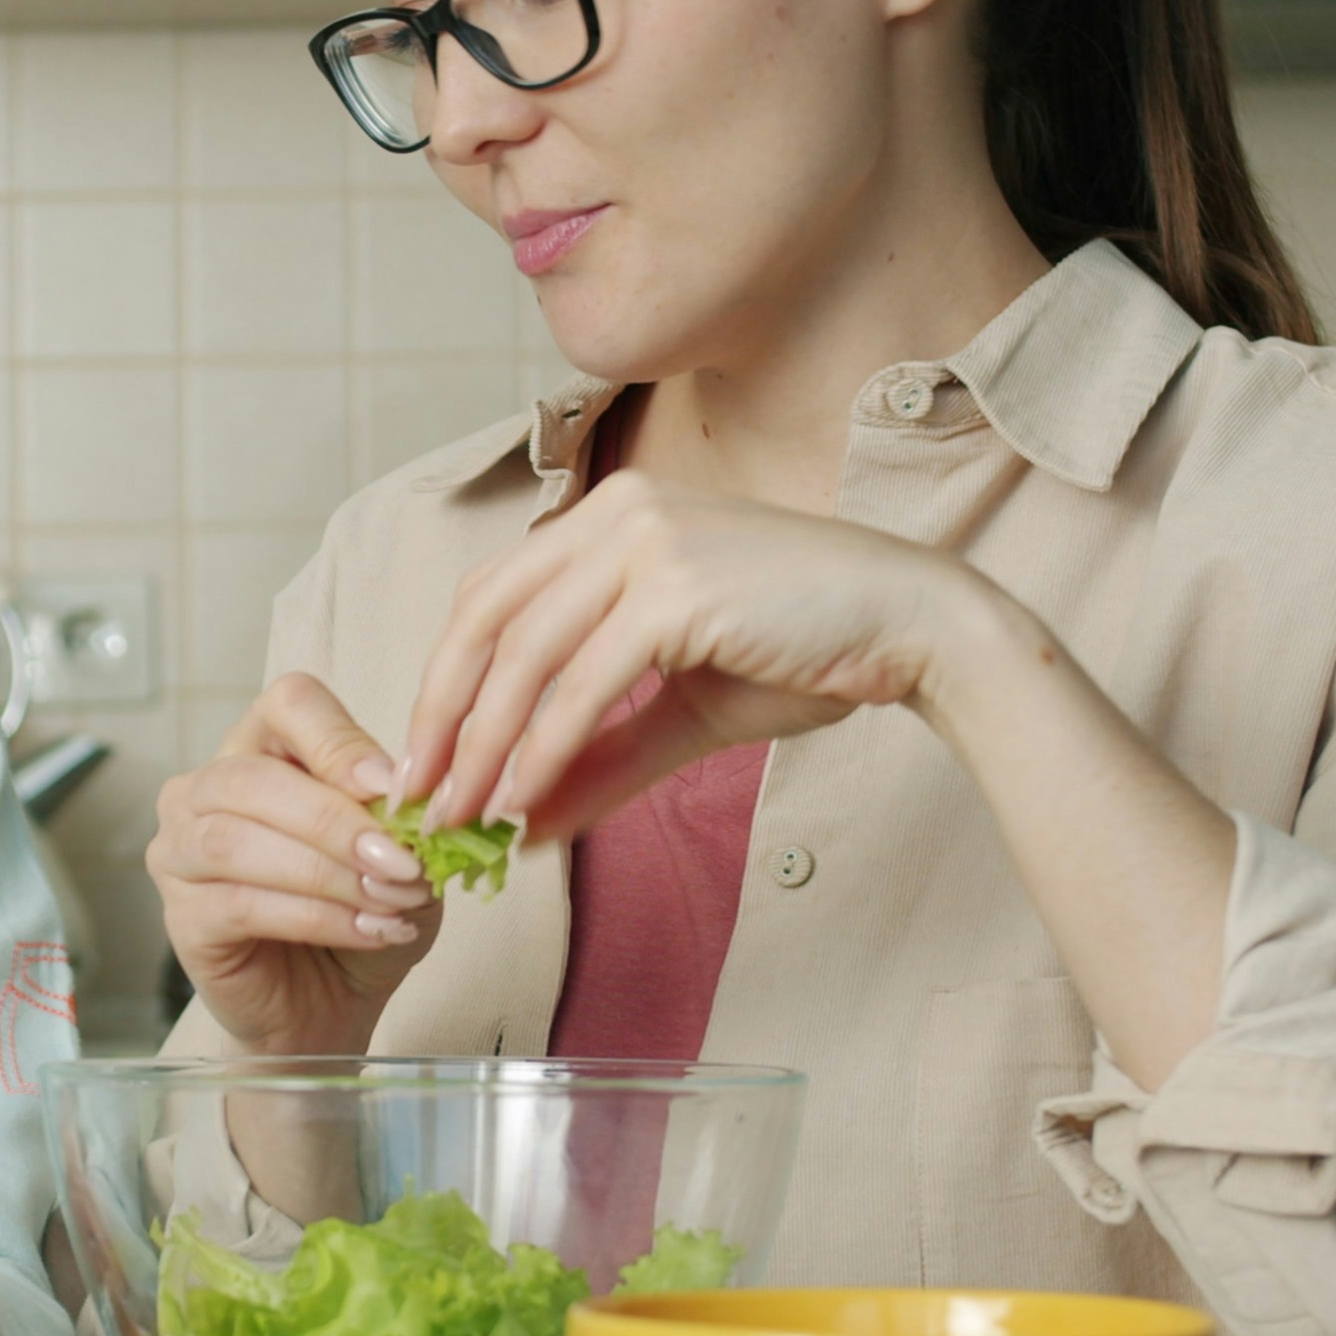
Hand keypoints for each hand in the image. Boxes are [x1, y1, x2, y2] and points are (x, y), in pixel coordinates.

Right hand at [148, 674, 441, 1056]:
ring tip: (389, 902)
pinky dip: (314, 917)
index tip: (394, 790)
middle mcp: (204, 788)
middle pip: (254, 777)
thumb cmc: (359, 914)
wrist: (330, 1007)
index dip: (341, 742)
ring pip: (236, 840)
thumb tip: (407, 800)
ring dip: (326, 872)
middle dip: (337, 821)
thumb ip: (396, 821)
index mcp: (262, 748)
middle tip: (403, 863)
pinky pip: (239, 903)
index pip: (289, 705)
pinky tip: (366, 930)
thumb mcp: (398, 856)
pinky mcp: (180, 916)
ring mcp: (179, 851)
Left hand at [403, 471, 983, 843]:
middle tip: (420, 798)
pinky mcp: (677, 588)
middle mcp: (618, 512)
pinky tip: (524, 801)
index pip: (491, 595)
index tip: (426, 760)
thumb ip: (600, 754)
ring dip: (485, 746)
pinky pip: (583, 683)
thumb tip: (523, 824)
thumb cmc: (807, 652)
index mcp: (610, 515)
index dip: (445, 679)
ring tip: (465, 817)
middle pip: (486, 617)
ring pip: (525, 654)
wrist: (914, 628)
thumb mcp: (683, 707)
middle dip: (444, 715)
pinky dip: (543, 750)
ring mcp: (647, 542)